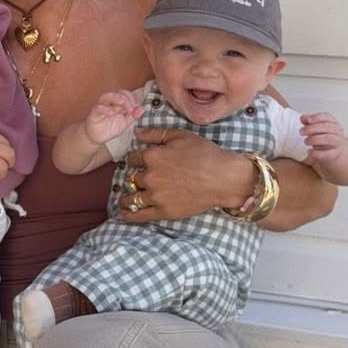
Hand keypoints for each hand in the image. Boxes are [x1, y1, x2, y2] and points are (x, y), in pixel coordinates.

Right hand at [85, 91, 143, 144]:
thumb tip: (142, 109)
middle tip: (129, 108)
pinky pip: (98, 107)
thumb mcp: (125, 123)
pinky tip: (111, 112)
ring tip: (122, 103)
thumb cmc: (110, 128)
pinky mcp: (94, 113)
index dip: (131, 98)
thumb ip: (133, 116)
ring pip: (106, 96)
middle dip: (125, 98)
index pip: (125, 94)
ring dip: (115, 98)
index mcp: (118, 104)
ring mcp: (101, 107)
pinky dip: (105, 108)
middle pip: (117, 93)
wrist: (98, 137)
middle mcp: (109, 103)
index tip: (134, 107)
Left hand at [116, 128, 253, 222]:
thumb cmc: (205, 154)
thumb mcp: (181, 136)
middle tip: (138, 179)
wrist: (223, 178)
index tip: (138, 162)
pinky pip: (139, 215)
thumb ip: (156, 134)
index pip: (133, 158)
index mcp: (152, 156)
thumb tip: (136, 132)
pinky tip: (124, 214)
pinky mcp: (163, 211)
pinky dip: (129, 215)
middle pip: (133, 177)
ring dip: (126, 198)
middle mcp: (150, 176)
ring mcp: (155, 195)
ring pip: (132, 197)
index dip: (135, 159)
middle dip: (135, 177)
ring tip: (124, 200)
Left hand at [300, 112, 346, 166]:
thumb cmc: (324, 136)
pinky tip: (309, 152)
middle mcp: (337, 131)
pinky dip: (317, 153)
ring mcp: (338, 143)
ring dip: (315, 139)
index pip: (327, 117)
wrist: (335, 150)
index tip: (308, 120)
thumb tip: (303, 118)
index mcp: (333, 122)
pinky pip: (328, 153)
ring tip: (305, 141)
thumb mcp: (316, 127)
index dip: (317, 117)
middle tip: (301, 132)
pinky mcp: (335, 153)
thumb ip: (308, 122)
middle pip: (327, 127)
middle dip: (312, 128)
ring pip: (329, 139)